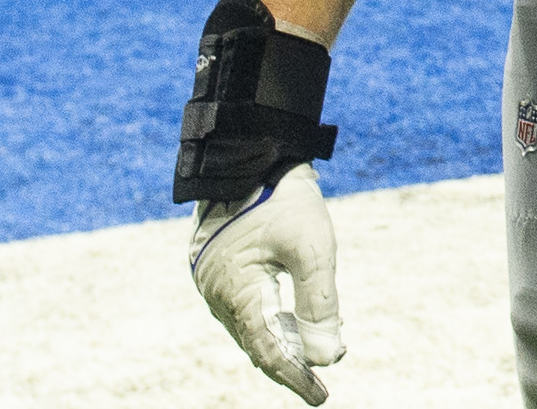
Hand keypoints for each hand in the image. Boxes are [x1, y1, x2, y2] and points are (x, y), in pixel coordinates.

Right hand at [190, 163, 345, 403]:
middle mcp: (215, 291)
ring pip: (247, 327)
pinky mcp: (214, 267)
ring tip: (310, 355)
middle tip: (319, 382)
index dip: (295, 377)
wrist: (251, 151)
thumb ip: (320, 306)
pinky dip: (265, 321)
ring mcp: (210, 279)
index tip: (320, 396)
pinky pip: (240, 307)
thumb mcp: (312, 250)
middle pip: (255, 343)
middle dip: (289, 363)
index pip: (268, 351)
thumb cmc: (285, 199)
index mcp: (235, 289)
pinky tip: (289, 324)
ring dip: (277, 343)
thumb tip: (327, 356)